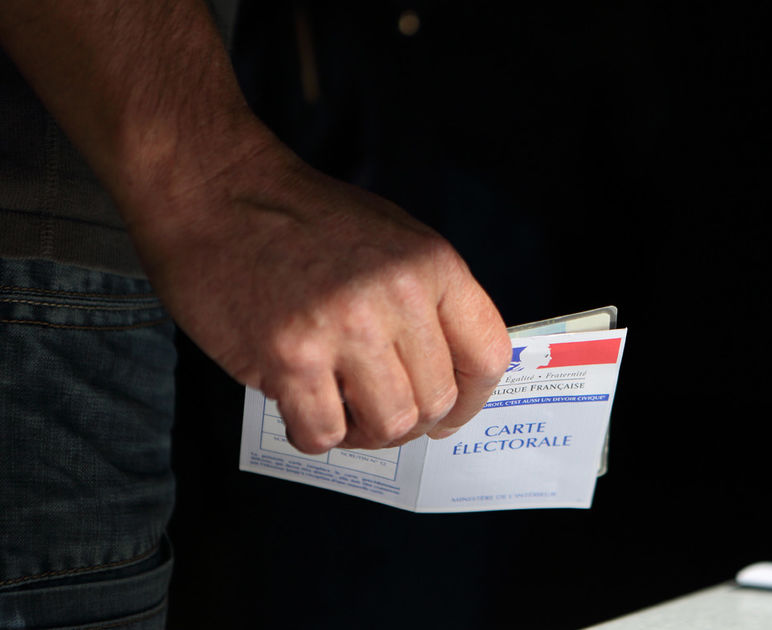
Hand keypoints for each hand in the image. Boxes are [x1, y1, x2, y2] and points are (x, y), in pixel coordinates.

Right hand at [128, 138, 510, 453]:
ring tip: (340, 409)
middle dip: (409, 422)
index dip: (471, 400)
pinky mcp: (290, 356)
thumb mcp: (394, 240)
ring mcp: (345, 327)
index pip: (488, 356)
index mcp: (434, 265)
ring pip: (388, 425)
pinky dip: (314, 434)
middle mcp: (398, 296)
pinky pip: (324, 433)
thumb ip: (429, 301)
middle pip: (436, 401)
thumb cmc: (304, 219)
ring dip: (364, 433)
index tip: (448, 415)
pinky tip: (299, 406)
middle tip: (376, 413)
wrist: (216, 190)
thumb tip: (450, 374)